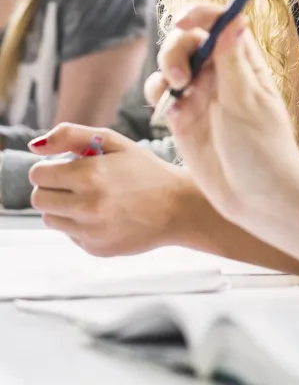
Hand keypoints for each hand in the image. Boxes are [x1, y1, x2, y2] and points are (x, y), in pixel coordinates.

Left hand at [28, 124, 194, 255]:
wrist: (177, 207)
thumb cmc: (144, 169)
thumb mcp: (113, 141)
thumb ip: (70, 136)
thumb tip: (34, 146)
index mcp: (90, 174)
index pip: (38, 174)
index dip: (49, 167)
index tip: (64, 166)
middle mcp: (87, 206)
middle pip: (38, 198)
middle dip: (50, 187)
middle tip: (74, 181)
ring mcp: (91, 231)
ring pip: (50, 218)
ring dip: (61, 206)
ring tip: (88, 197)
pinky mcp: (95, 248)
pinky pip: (69, 234)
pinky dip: (78, 223)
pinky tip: (103, 214)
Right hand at [145, 4, 298, 229]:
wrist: (257, 198)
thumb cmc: (263, 149)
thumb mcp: (248, 102)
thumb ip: (233, 61)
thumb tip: (234, 18)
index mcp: (242, 62)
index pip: (219, 22)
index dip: (200, 14)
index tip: (184, 21)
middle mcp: (219, 73)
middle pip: (187, 39)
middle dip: (175, 49)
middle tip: (180, 77)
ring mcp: (199, 95)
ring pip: (170, 64)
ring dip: (165, 71)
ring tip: (177, 93)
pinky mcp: (182, 118)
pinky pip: (161, 95)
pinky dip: (159, 98)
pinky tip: (171, 117)